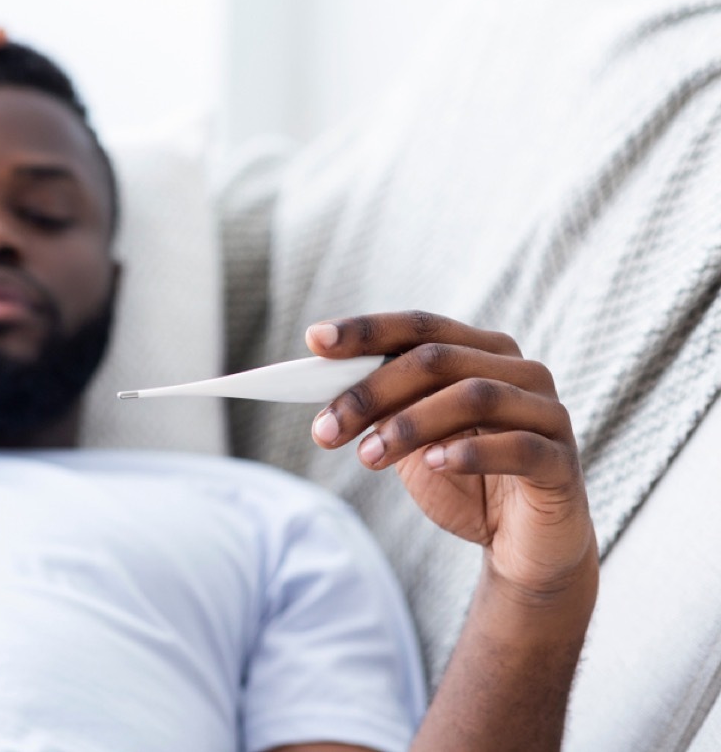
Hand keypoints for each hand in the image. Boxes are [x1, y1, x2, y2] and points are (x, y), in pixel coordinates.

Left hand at [306, 311, 596, 601]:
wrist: (522, 549)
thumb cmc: (463, 483)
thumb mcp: (410, 441)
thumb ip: (381, 409)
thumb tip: (323, 381)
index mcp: (481, 353)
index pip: (419, 326)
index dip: (366, 331)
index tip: (314, 341)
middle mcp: (520, 371)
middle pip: (437, 359)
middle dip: (372, 392)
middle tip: (325, 429)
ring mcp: (547, 413)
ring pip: (474, 396)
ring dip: (410, 424)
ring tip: (367, 457)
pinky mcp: (560, 461)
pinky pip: (518, 446)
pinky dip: (470, 452)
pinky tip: (434, 463)